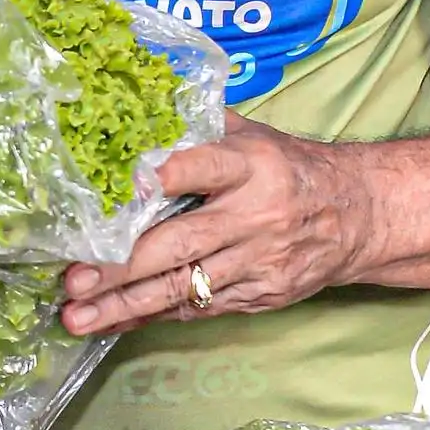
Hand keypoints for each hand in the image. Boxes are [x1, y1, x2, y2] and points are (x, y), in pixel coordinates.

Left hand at [56, 117, 372, 338]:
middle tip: (74, 278)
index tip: (124, 188)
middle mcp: (254, 215)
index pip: (202, 167)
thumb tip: (134, 107)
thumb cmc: (288, 167)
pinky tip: (113, 321)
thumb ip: (198, 125)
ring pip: (183, 287)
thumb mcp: (253, 135)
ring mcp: (258, 261)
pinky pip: (199, 309)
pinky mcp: (261, 295)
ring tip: (77, 316)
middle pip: (179, 243)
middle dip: (121, 266)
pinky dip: (152, 316)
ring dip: (126, 304)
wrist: (356, 214)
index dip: (165, 177)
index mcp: (251, 165)